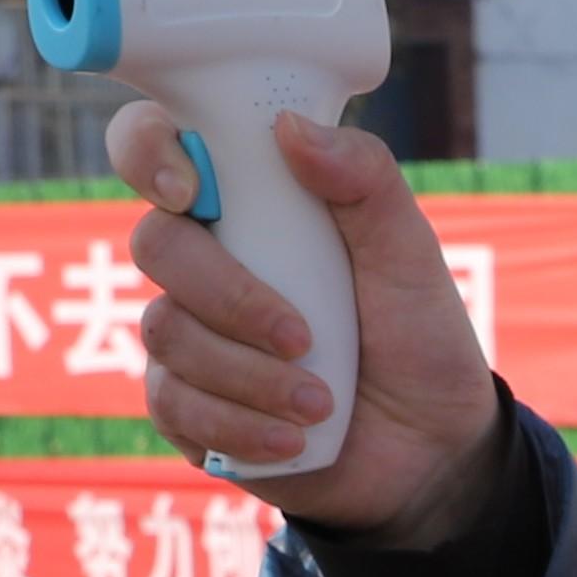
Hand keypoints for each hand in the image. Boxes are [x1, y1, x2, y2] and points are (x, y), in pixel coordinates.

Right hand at [110, 104, 510, 543]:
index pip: (159, 150)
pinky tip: (292, 442)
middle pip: (156, 245)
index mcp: (249, 207)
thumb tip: (290, 127)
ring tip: (320, 404)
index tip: (191, 191)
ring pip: (164, 333)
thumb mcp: (409, 253)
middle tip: (302, 338)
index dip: (149, 155)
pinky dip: (237, 426)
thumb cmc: (417, 337)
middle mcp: (206, 264)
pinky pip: (172, 406)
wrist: (428, 450)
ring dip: (248, 376)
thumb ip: (364, 180)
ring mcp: (189, 336)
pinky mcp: (187, 408)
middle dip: (227, 297)